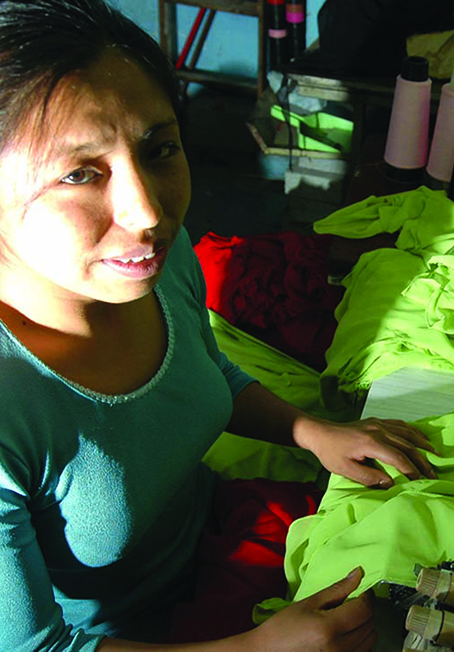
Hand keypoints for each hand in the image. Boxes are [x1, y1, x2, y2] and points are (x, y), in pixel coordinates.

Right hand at [246, 567, 374, 651]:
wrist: (268, 651)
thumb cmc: (284, 626)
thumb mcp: (309, 602)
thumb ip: (337, 589)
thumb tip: (358, 573)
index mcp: (329, 628)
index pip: (364, 609)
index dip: (366, 595)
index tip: (362, 588)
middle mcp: (339, 648)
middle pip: (370, 625)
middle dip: (365, 609)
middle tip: (352, 601)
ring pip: (370, 640)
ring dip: (365, 625)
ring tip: (348, 617)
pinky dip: (360, 640)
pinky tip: (346, 633)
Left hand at [296, 416, 437, 487]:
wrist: (319, 433)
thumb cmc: (330, 453)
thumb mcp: (345, 470)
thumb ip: (369, 478)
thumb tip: (390, 483)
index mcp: (371, 443)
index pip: (398, 458)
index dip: (411, 471)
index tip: (419, 482)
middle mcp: (377, 430)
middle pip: (406, 445)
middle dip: (422, 460)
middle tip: (432, 474)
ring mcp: (377, 423)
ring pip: (406, 432)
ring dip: (421, 444)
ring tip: (434, 454)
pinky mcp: (375, 421)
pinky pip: (399, 424)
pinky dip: (412, 431)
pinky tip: (419, 437)